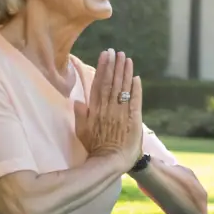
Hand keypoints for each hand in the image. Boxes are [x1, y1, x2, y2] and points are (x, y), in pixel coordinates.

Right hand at [75, 49, 143, 166]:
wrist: (112, 162)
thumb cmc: (95, 147)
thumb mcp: (82, 132)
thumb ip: (80, 115)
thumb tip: (77, 100)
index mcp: (95, 110)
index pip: (98, 84)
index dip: (102, 68)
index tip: (105, 55)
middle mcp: (108, 109)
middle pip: (111, 83)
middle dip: (114, 66)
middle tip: (117, 51)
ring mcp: (121, 113)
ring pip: (123, 89)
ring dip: (125, 73)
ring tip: (127, 58)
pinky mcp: (134, 119)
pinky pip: (135, 101)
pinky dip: (136, 89)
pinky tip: (136, 77)